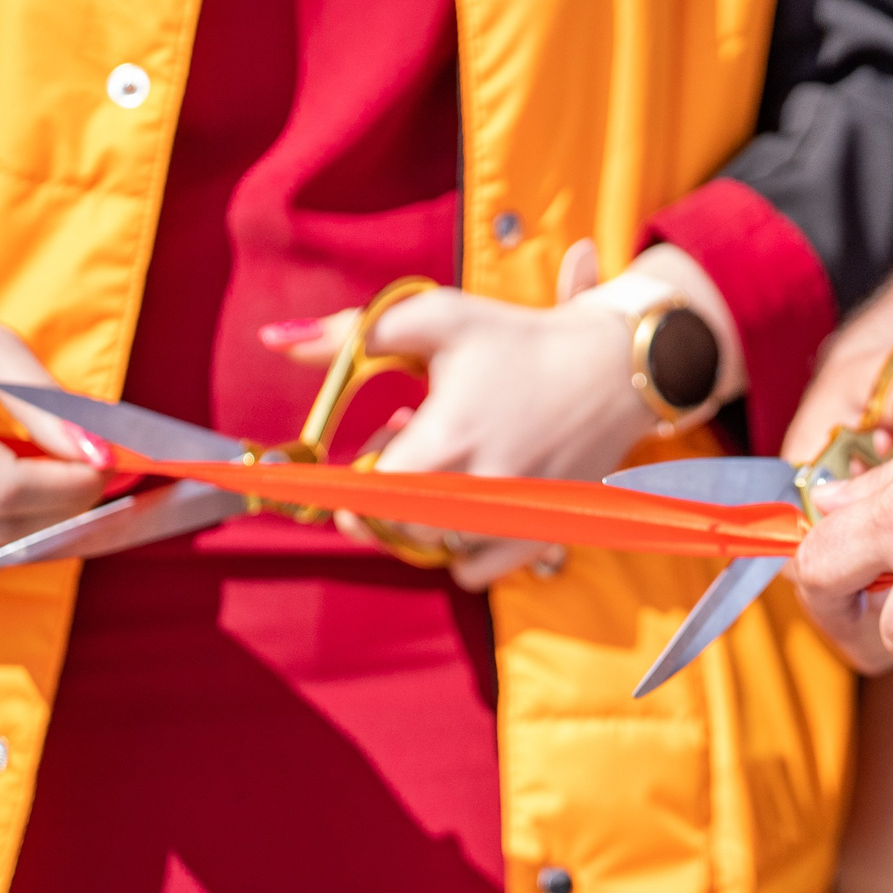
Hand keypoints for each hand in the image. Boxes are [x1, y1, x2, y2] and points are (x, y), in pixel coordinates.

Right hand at [0, 217, 109, 567]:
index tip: (110, 463)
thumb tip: (101, 452)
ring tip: (79, 493)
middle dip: (70, 511)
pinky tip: (40, 507)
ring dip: (45, 536)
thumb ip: (44, 401)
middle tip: (108, 477)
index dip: (69, 487)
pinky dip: (12, 543)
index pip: (2, 488)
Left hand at [267, 279, 659, 589]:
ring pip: (430, 549)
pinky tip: (468, 505)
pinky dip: (456, 551)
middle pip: (394, 527)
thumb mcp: (438, 317)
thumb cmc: (522, 339)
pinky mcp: (540, 534)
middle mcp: (482, 489)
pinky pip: (473, 575)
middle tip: (404, 448)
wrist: (617, 367)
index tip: (364, 456)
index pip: (367, 497)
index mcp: (449, 437)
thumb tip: (274, 341)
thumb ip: (353, 334)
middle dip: (383, 493)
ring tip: (442, 471)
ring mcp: (514, 519)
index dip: (354, 480)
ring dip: (419, 517)